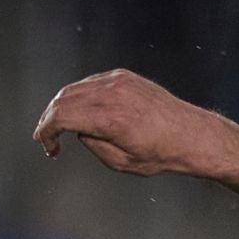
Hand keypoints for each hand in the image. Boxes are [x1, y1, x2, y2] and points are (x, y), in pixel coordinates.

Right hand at [32, 68, 214, 175]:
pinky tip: (82, 113)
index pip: (61, 116)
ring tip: (62, 128)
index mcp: (110, 117)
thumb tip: (79, 130)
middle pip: (63, 99)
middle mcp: (113, 93)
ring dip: (62, 107)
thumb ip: (93, 144)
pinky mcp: (124, 76)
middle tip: (48, 139)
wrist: (192, 134)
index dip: (46, 132)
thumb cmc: (162, 153)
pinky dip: (79, 96)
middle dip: (50, 120)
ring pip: (74, 88)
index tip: (47, 147)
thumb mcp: (120, 162)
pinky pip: (91, 83)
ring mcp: (119, 80)